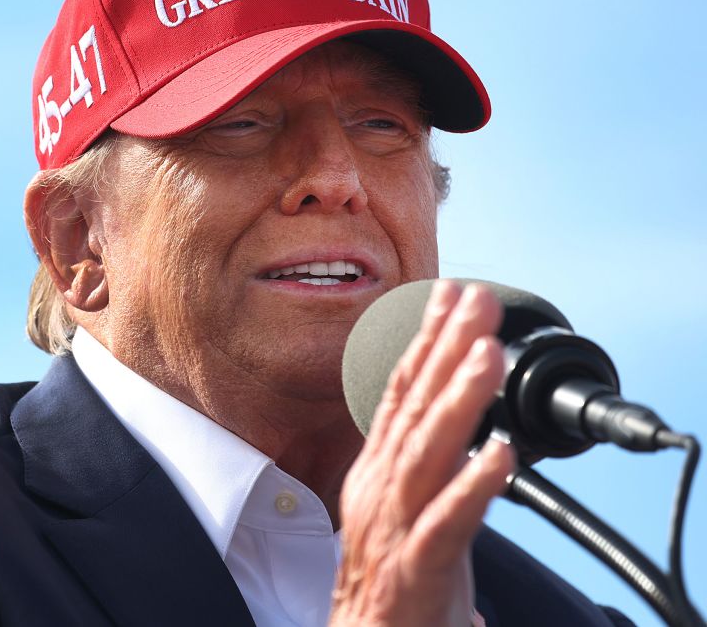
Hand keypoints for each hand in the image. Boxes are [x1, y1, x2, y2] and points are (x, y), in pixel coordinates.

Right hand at [330, 281, 514, 625]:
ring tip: (487, 356)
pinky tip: (500, 455)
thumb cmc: (394, 585)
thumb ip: (429, 465)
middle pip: (414, 410)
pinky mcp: (416, 567)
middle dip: (445, 350)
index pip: (402, 394)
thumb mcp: (405, 510)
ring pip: (427, 455)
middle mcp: (381, 489)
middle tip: (476, 301)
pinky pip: (447, 524)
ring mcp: (395, 525)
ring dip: (458, 402)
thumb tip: (465, 427)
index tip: (450, 294)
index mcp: (379, 471)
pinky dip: (472, 486)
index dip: (426, 342)